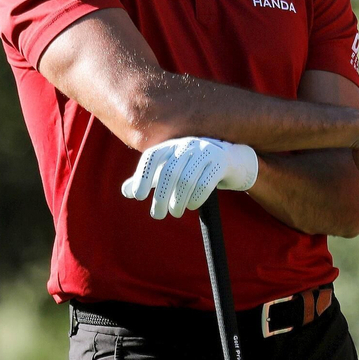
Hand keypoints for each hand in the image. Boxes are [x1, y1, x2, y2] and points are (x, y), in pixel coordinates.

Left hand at [122, 137, 258, 219]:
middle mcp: (187, 144)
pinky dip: (196, 198)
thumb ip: (150, 179)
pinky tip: (192, 206)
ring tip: (175, 212)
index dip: (143, 176)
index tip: (139, 197)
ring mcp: (206, 151)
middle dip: (161, 197)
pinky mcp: (221, 161)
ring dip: (178, 201)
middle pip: (169, 172)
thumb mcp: (172, 170)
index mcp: (172, 145)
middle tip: (158, 215)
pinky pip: (205, 183)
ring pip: (186, 179)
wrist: (233, 160)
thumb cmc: (196, 168)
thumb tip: (126, 190)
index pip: (152, 157)